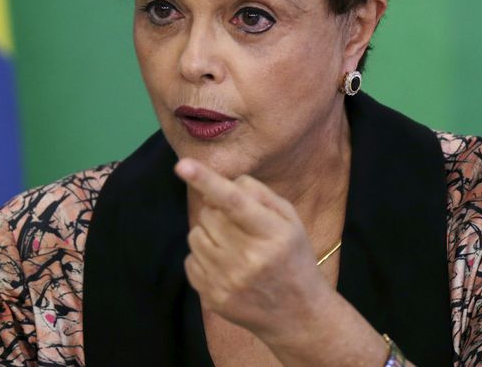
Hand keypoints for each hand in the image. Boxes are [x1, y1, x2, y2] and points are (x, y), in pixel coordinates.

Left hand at [175, 159, 390, 365]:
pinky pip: (190, 260)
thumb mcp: (289, 220)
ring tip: (233, 247)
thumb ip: (257, 194)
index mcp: (273, 234)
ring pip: (195, 235)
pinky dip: (203, 258)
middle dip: (217, 213)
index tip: (182, 165)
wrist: (298, 315)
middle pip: (209, 215)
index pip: (234, 201)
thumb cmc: (292, 257)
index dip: (206, 181)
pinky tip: (226, 267)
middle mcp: (250, 259)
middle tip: (238, 227)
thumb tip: (219, 185)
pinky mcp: (212, 298)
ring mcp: (228, 281)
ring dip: (209, 234)